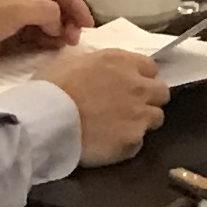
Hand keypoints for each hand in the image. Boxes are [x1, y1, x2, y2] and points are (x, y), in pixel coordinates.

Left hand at [0, 0, 92, 69]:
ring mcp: (13, 15)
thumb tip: (62, 23)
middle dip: (68, 19)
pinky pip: (36, 36)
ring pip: (47, 21)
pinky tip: (55, 49)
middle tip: (76, 38)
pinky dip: (47, 41)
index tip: (88, 23)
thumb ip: (47, 11)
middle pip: (54, 3)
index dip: (75, 3)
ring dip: (59, 31)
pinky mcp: (9, 35)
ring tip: (66, 45)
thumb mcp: (15, 9)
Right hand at [38, 45, 167, 164]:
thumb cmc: (50, 88)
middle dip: (149, 99)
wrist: (44, 121)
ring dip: (142, 122)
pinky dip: (127, 144)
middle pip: (161, 93)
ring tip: (120, 128)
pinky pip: (138, 142)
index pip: (150, 68)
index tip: (129, 86)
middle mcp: (138, 86)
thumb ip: (98, 65)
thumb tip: (103, 72)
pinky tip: (110, 144)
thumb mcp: (73, 62)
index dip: (141, 78)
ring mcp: (139, 114)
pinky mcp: (133, 140)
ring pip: (156, 118)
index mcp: (122, 62)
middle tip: (130, 108)